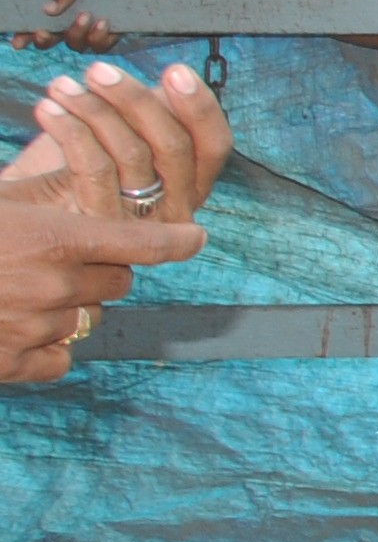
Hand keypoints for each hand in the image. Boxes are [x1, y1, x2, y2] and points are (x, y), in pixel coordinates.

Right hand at [0, 199, 200, 381]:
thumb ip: (46, 193)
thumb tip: (87, 177)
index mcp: (53, 239)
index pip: (142, 244)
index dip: (176, 241)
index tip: (195, 238)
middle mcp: (55, 286)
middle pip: (118, 282)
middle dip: (99, 271)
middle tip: (52, 261)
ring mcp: (34, 329)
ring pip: (88, 321)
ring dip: (68, 309)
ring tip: (17, 292)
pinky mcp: (10, 364)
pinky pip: (60, 360)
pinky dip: (47, 349)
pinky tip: (16, 328)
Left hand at [4, 62, 232, 226]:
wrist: (28, 220)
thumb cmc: (75, 171)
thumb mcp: (123, 137)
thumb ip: (150, 115)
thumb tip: (173, 79)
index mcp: (191, 183)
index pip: (215, 144)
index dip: (201, 106)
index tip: (175, 70)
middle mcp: (176, 208)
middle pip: (174, 146)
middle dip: (136, 99)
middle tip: (99, 71)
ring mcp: (141, 222)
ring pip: (133, 154)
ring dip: (94, 109)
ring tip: (63, 86)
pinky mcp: (101, 227)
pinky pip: (94, 167)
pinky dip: (70, 129)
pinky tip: (49, 109)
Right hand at [18, 0, 221, 54]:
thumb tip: (49, 9)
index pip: (47, 15)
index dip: (31, 29)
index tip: (19, 40)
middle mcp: (87, 10)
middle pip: (56, 34)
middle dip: (45, 38)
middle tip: (45, 34)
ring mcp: (106, 23)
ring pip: (78, 43)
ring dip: (75, 35)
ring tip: (87, 18)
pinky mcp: (126, 33)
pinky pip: (103, 45)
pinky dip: (99, 38)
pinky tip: (105, 24)